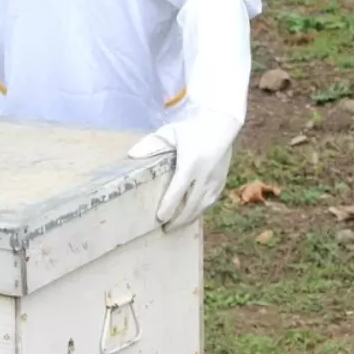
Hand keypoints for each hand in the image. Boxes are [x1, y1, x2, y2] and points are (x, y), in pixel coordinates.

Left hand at [127, 110, 239, 230]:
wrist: (221, 124)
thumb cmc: (192, 129)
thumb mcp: (171, 133)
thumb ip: (152, 144)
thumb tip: (132, 155)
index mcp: (191, 163)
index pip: (178, 190)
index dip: (169, 207)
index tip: (160, 218)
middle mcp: (205, 175)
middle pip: (191, 204)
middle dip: (178, 219)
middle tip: (165, 228)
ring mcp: (215, 179)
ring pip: (202, 206)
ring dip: (189, 218)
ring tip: (176, 226)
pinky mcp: (222, 181)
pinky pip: (210, 201)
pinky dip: (200, 210)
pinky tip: (191, 215)